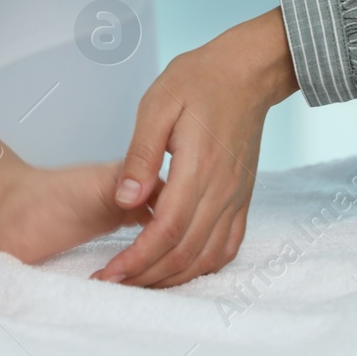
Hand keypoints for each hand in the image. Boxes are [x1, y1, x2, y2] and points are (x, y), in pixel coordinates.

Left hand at [92, 8, 297, 286]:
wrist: (247, 72)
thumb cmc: (198, 80)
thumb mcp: (157, 105)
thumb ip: (140, 155)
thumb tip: (126, 199)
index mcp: (198, 168)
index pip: (166, 230)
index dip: (137, 259)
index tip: (109, 273)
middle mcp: (222, 190)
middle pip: (185, 253)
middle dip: (146, 276)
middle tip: (112, 283)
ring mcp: (236, 197)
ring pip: (207, 257)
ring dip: (173, 278)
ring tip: (138, 282)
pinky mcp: (242, 198)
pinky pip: (228, 246)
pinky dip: (203, 267)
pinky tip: (180, 270)